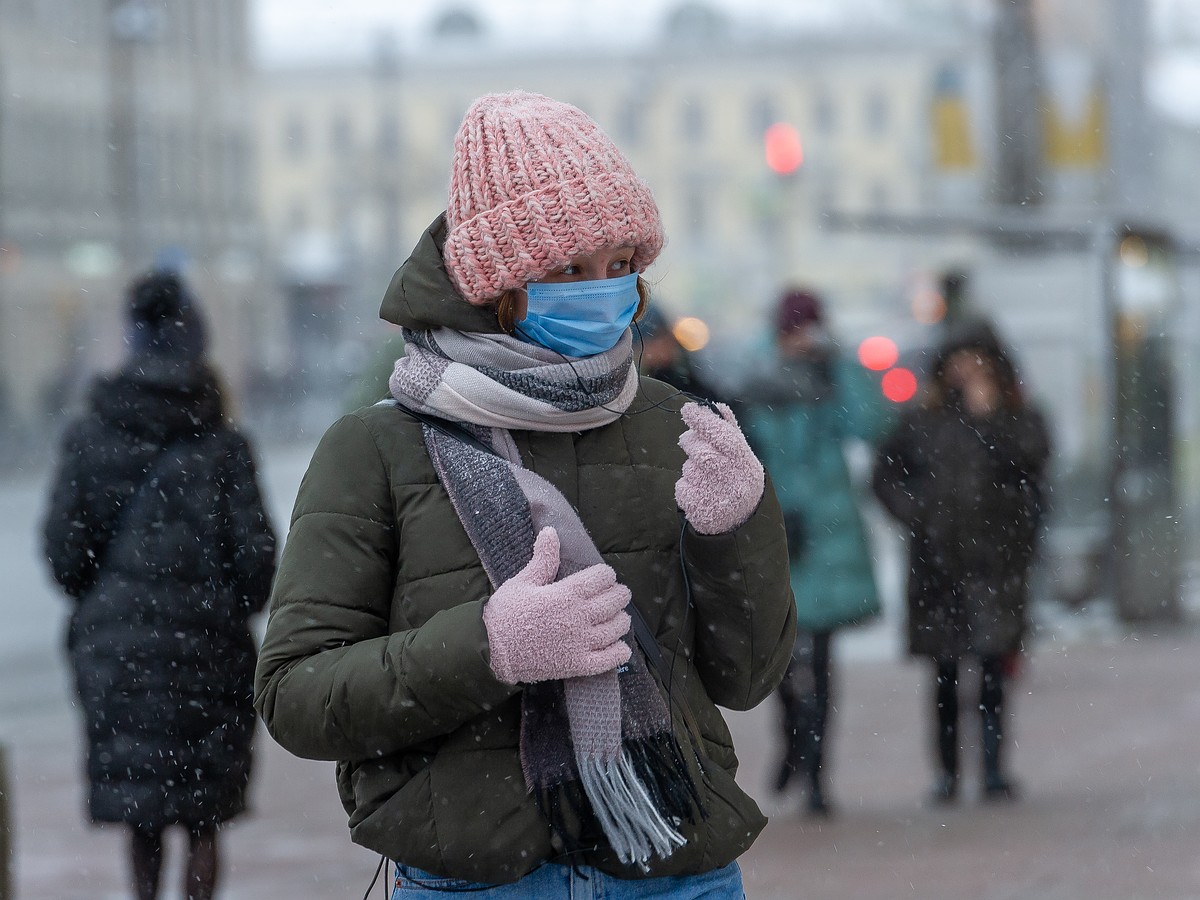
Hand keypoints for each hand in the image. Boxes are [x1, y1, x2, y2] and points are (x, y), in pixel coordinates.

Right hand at [482, 527, 631, 684]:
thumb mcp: (522, 582)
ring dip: (622, 620)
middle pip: (615, 601)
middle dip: (619, 594)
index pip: (602, 578)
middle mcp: (579, 616)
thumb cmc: (505, 613)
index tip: (605, 576)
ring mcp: (581, 642)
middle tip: (618, 594)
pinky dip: (619, 652)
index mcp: (567, 593)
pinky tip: (619, 647)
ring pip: (616, 628)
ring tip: (619, 618)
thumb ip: (543, 559)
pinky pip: (609, 659)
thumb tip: (551, 531)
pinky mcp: (578, 665)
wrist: (491, 650)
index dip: (607, 574)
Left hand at [674, 401, 764, 534]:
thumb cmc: (738, 479)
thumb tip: (716, 406)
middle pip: (701, 452)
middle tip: (689, 441)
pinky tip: (699, 492)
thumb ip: (729, 430)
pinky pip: (681, 487)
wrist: (741, 522)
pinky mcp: (700, 510)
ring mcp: (716, 496)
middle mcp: (733, 480)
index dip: (704, 421)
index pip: (723, 436)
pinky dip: (685, 486)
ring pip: (689, 469)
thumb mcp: (741, 456)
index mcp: (745, 462)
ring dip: (690, 467)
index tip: (688, 409)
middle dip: (691, 442)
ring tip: (704, 476)